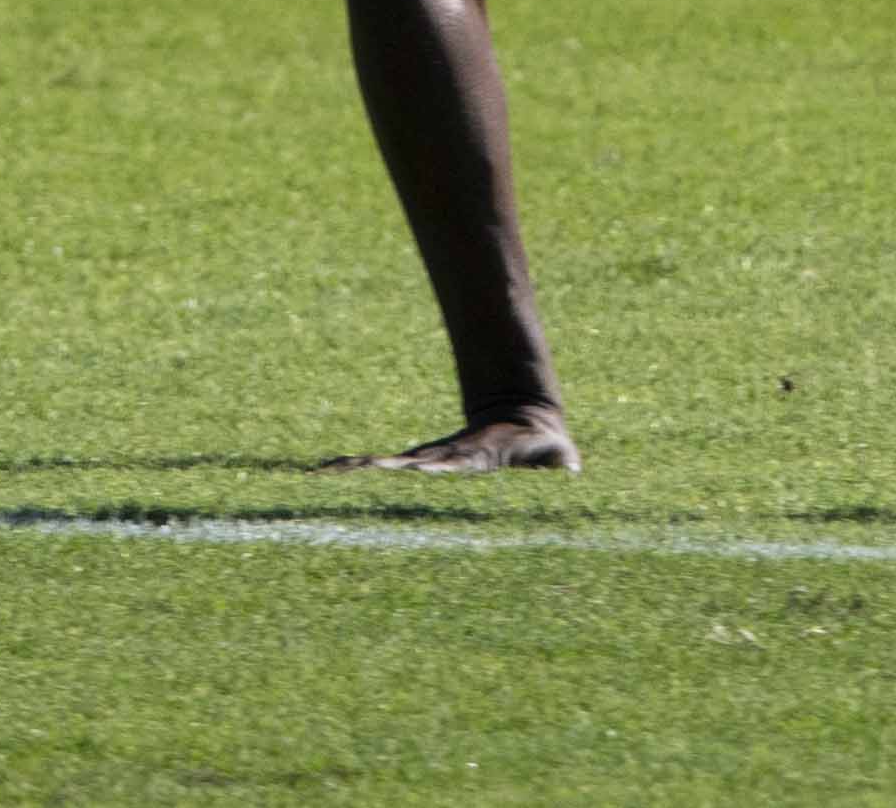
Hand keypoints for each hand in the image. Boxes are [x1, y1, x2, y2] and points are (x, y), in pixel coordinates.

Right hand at [345, 408, 577, 474]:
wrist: (524, 419)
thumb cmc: (546, 449)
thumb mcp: (559, 454)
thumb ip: (565, 460)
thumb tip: (575, 466)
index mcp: (474, 460)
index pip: (448, 464)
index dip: (432, 469)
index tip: (414, 471)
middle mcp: (445, 460)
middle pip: (406, 465)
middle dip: (376, 470)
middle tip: (343, 471)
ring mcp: (432, 462)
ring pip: (387, 467)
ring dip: (356, 471)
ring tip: (320, 474)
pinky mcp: (425, 466)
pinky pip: (387, 469)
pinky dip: (356, 472)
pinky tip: (326, 474)